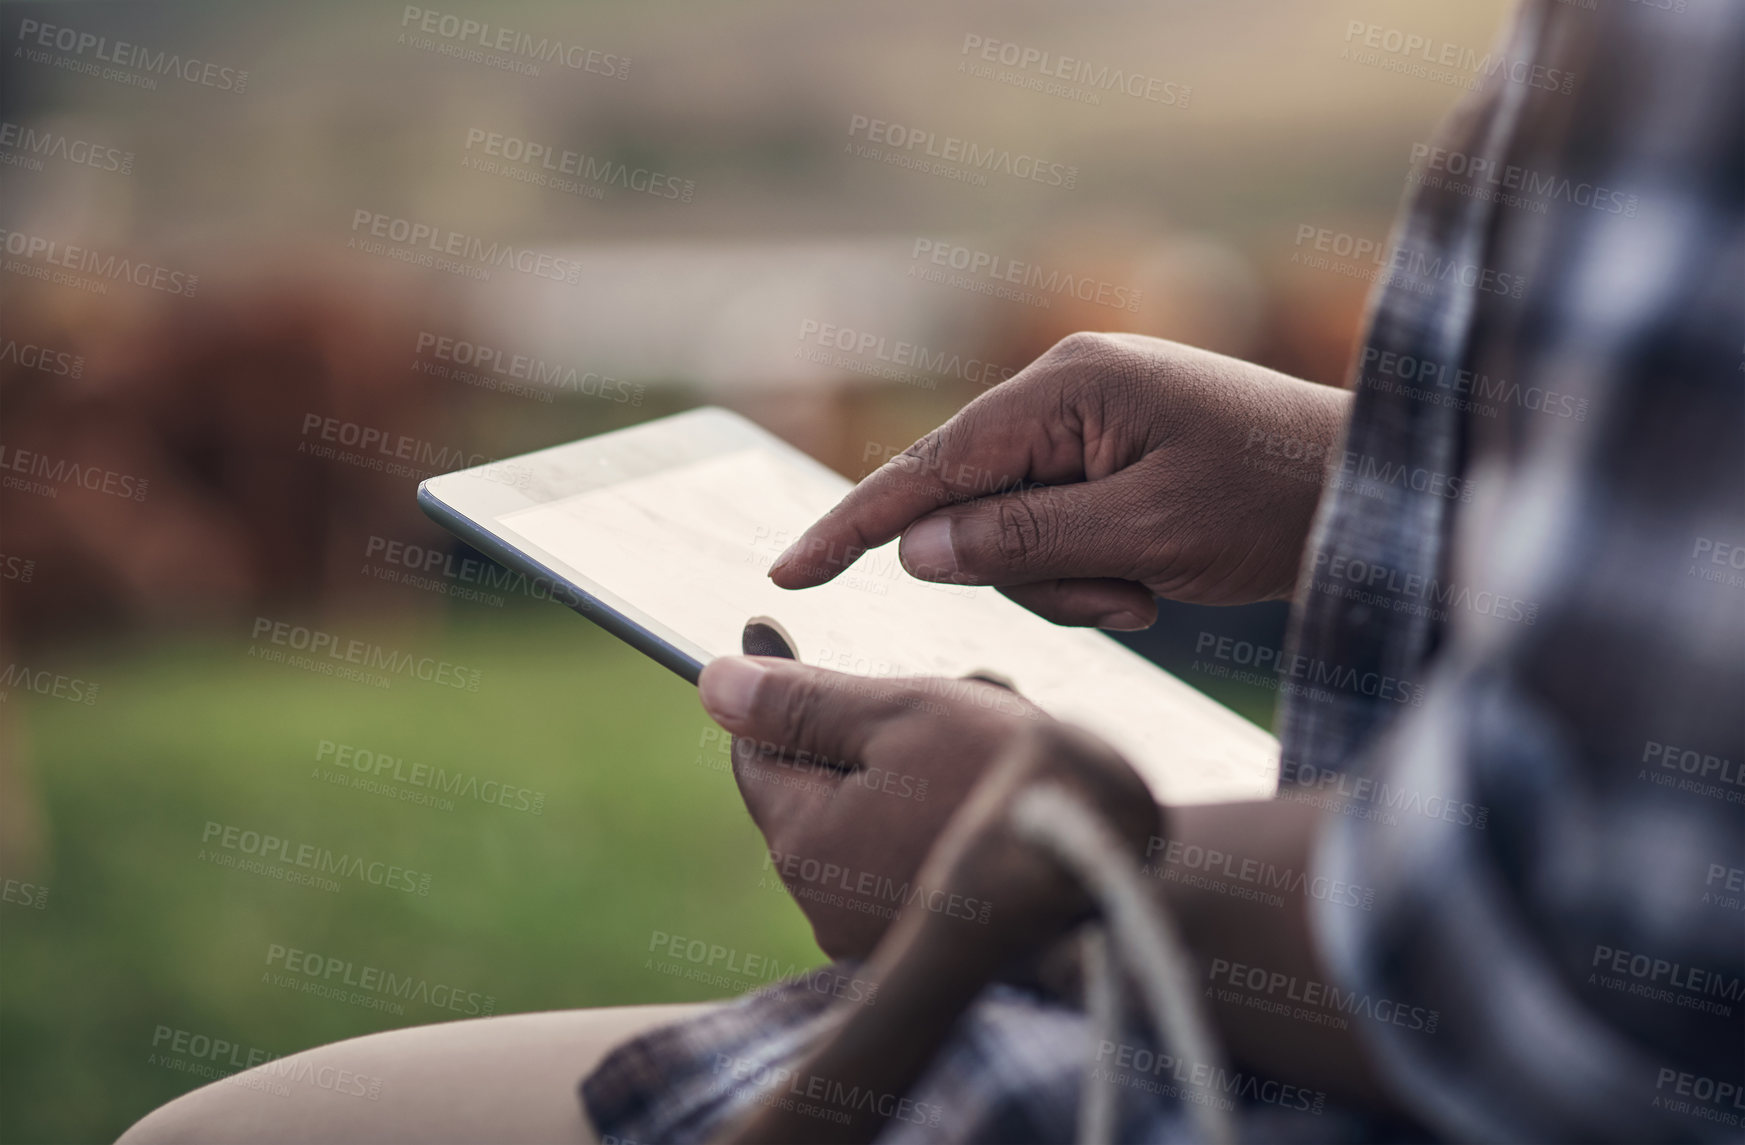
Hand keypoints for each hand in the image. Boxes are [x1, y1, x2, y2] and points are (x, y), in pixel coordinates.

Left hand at [699, 653, 1054, 959]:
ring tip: (1001, 731)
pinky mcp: (933, 946)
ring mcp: (880, 937)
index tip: (770, 625)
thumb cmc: (1014, 781)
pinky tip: (1004, 782)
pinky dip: (948, 810)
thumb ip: (801, 702)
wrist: (1130, 875)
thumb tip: (714, 684)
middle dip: (875, 726)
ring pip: (875, 815)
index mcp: (806, 847)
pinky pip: (915, 856)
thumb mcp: (901, 714)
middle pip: (823, 784)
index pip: (755, 756)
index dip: (769, 687)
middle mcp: (828, 910)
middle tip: (954, 692)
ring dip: (922, 762)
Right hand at [769, 332, 1350, 624]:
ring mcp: (1089, 425)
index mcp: (1066, 389)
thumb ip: (1024, 540)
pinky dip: (1095, 573)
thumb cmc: (1276, 501)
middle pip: (974, 509)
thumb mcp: (1148, 533)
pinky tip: (1161, 577)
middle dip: (1032, 572)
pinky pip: (1058, 532)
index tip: (787, 574)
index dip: (854, 525)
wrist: (1373, 485)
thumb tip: (918, 549)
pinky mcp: (1111, 458)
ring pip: (1014, 534)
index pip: (931, 467)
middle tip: (1126, 595)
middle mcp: (1065, 393)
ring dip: (1071, 582)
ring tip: (1152, 587)